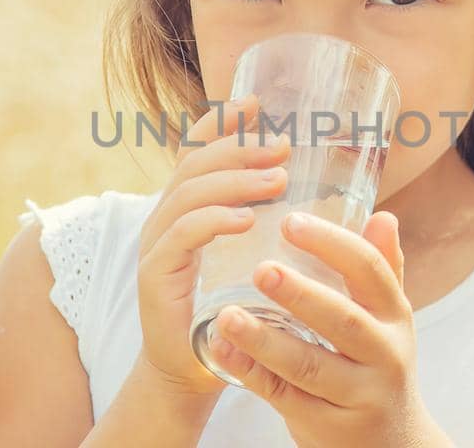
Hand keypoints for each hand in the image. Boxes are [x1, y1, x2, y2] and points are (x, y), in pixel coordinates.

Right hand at [134, 95, 290, 396]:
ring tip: (277, 179)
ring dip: (235, 180)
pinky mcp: (156, 275)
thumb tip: (317, 185)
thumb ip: (270, 221)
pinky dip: (214, 222)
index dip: (219, 123)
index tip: (254, 102)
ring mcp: (157, 244)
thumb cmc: (229, 310)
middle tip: (283, 145)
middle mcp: (166, 217)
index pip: (195, 152)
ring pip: (190, 193)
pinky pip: (182, 235)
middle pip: (195, 164)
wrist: (193, 370)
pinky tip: (245, 220)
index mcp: (187, 207)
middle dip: (239, 147)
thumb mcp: (251, 256)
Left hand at [206, 211, 453, 446]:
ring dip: (264, 340)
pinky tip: (223, 351)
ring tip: (227, 316)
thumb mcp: (389, 320)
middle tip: (260, 268)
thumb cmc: (379, 366)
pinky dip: (250, 373)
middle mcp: (383, 354)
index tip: (290, 220)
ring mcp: (357, 394)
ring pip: (308, 365)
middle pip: (342, 320)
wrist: (392, 443)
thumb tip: (383, 215)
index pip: (369, 272)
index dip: (331, 244)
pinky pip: (283, 397)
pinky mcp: (326, 425)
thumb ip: (382, 270)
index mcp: (394, 317)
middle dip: (300, 294)